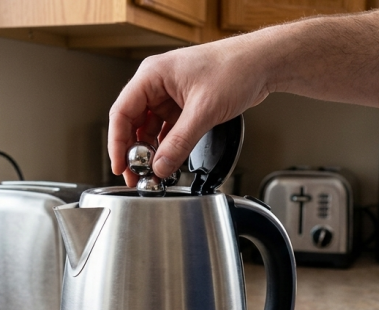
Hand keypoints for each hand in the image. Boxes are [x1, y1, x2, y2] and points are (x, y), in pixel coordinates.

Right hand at [108, 34, 271, 186]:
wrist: (262, 64)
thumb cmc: (235, 68)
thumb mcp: (203, 111)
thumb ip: (180, 143)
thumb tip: (161, 166)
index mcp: (153, 75)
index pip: (122, 112)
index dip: (117, 142)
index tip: (119, 165)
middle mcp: (158, 84)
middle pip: (134, 122)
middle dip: (134, 151)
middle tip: (135, 175)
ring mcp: (171, 95)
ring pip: (151, 128)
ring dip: (151, 151)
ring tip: (153, 171)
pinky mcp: (185, 105)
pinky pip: (168, 129)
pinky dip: (167, 145)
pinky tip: (168, 160)